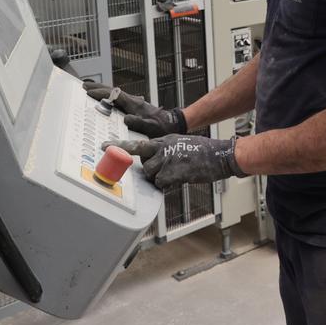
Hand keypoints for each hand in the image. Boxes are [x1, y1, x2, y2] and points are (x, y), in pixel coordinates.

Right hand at [83, 81, 187, 136]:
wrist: (173, 123)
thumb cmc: (162, 127)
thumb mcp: (151, 127)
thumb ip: (139, 123)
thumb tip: (126, 118)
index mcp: (134, 104)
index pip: (114, 95)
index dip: (101, 93)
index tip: (88, 91)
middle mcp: (133, 101)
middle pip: (112, 91)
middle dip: (98, 87)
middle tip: (84, 86)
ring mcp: (133, 102)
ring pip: (115, 93)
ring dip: (102, 91)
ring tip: (89, 90)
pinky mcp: (134, 106)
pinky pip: (118, 99)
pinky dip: (108, 96)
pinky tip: (104, 100)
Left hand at [103, 135, 245, 187]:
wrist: (220, 155)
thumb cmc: (203, 152)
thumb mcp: (180, 145)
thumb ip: (165, 151)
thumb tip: (153, 162)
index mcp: (165, 139)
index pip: (138, 143)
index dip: (121, 146)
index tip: (105, 146)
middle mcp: (164, 147)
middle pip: (141, 158)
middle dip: (142, 165)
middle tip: (143, 167)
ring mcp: (169, 159)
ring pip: (150, 172)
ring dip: (157, 177)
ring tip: (173, 174)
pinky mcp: (175, 172)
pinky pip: (161, 183)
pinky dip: (167, 184)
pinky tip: (179, 179)